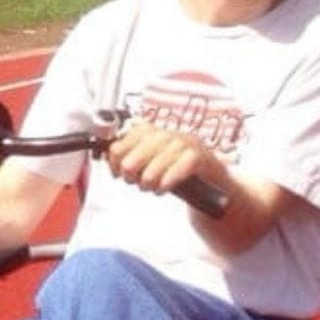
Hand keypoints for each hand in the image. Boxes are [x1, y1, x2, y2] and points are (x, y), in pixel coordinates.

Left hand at [104, 119, 220, 202]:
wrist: (211, 174)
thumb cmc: (176, 166)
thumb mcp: (150, 157)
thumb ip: (129, 155)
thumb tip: (108, 158)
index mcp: (149, 130)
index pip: (117, 148)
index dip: (114, 166)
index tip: (119, 175)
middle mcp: (163, 133)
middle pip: (129, 163)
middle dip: (132, 179)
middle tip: (140, 183)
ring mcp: (181, 144)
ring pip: (149, 173)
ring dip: (149, 186)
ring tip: (154, 187)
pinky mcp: (196, 158)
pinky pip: (171, 176)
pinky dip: (164, 186)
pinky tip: (165, 188)